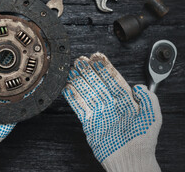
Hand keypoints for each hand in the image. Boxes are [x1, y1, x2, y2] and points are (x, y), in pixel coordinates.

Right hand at [63, 53, 161, 171]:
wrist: (130, 161)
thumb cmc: (142, 142)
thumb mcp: (152, 117)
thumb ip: (148, 99)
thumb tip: (140, 86)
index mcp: (126, 101)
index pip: (113, 80)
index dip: (104, 68)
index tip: (97, 58)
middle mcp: (111, 105)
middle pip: (97, 83)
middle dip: (89, 71)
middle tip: (81, 60)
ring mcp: (99, 113)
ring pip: (87, 92)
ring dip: (79, 81)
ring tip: (72, 70)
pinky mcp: (90, 123)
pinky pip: (79, 107)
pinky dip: (73, 98)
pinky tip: (68, 88)